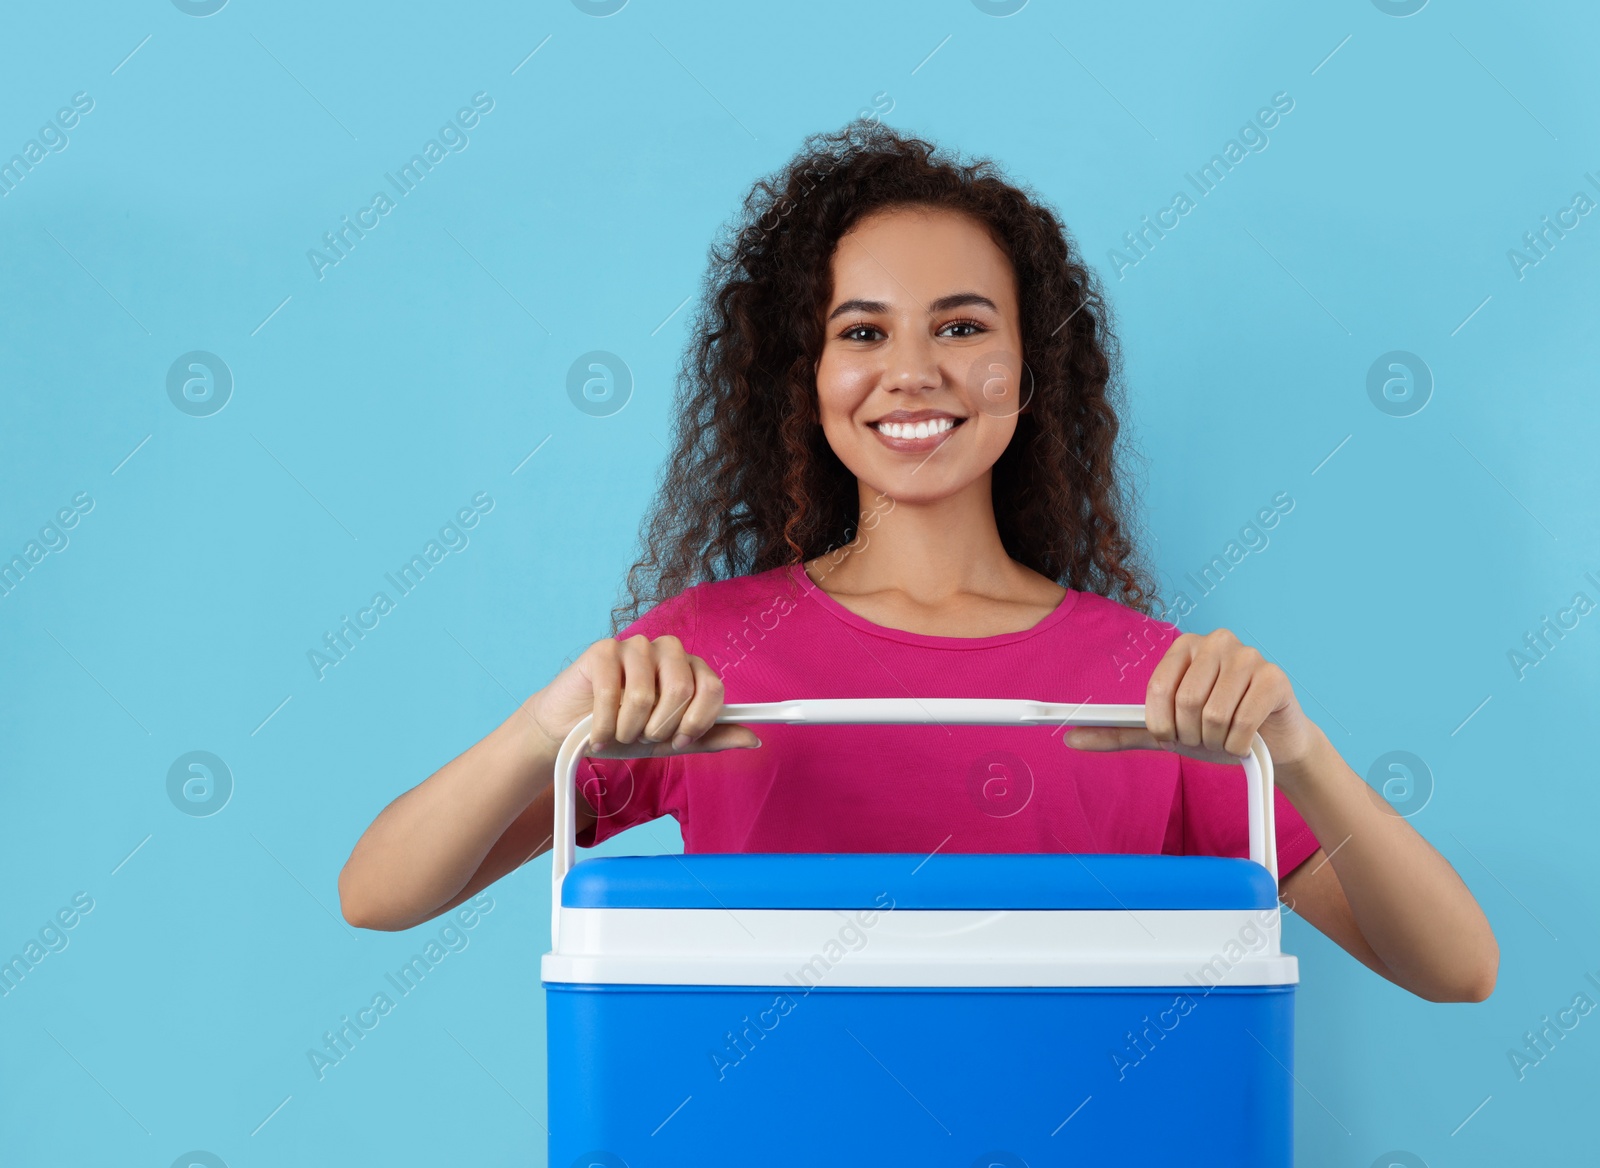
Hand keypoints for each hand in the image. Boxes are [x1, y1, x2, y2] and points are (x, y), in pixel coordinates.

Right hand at [526, 634, 761, 757]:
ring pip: (645, 695)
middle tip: (643, 735)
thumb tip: (754, 738)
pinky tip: (597, 731)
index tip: (679, 740)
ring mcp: (635, 645)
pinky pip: (611, 693)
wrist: (572, 732)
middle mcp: (667, 650)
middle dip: (661, 727)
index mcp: (690, 668)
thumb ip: (712, 737)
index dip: (698, 721)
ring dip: (629, 729)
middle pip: (682, 690)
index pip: (712, 687)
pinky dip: (604, 725)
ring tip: (619, 731)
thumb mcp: (673, 742)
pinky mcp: (603, 649)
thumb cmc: (625, 731)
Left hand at [1065, 629, 1320, 770]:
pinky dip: (1239, 744)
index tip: (1172, 736)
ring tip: (1226, 738)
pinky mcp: (1275, 677)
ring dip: (1216, 742)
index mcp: (1183, 647)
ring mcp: (1248, 655)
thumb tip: (1070, 738)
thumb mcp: (1164, 731)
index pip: (1156, 690)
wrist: (1271, 745)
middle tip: (1204, 737)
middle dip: (1191, 735)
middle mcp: (1216, 641)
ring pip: (1214, 714)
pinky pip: (1245, 720)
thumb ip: (1119, 733)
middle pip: (1185, 703)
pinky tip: (1246, 741)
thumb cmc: (1215, 730)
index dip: (1162, 725)